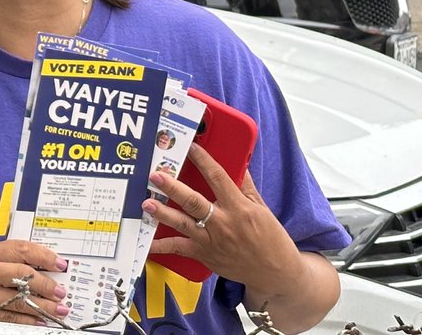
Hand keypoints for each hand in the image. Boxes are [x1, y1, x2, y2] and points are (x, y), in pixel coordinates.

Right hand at [0, 239, 69, 324]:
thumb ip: (6, 257)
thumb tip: (42, 264)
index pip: (20, 249)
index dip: (44, 256)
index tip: (60, 264)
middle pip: (22, 274)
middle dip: (46, 284)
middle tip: (61, 291)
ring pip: (18, 299)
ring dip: (42, 306)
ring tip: (58, 310)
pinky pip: (9, 317)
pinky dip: (27, 320)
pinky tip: (39, 321)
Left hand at [144, 144, 301, 292]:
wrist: (274, 273)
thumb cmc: (270, 238)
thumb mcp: (261, 208)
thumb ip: (246, 185)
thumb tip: (238, 161)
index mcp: (239, 208)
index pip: (218, 178)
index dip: (204, 161)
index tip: (191, 148)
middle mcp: (223, 224)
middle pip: (194, 202)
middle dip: (173, 188)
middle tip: (157, 176)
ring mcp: (211, 241)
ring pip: (182, 224)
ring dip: (163, 213)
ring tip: (147, 203)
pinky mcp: (204, 255)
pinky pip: (178, 249)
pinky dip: (161, 247)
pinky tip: (146, 243)